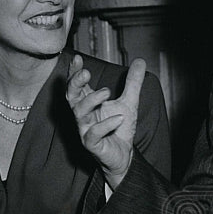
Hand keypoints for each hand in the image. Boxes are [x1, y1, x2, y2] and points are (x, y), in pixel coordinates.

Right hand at [66, 54, 145, 189]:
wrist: (124, 155)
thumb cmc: (120, 128)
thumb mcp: (130, 102)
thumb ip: (133, 82)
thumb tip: (140, 60)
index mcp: (89, 103)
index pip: (78, 85)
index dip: (75, 72)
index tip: (77, 58)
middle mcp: (83, 115)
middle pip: (72, 97)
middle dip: (75, 83)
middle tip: (86, 72)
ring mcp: (85, 130)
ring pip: (79, 113)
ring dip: (92, 100)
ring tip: (107, 91)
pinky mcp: (92, 145)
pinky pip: (93, 134)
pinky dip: (106, 125)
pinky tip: (119, 118)